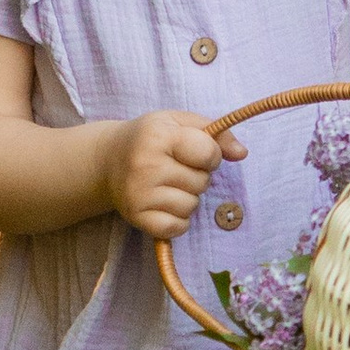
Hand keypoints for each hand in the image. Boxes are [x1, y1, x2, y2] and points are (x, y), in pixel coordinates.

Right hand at [107, 108, 232, 240]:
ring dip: (187, 198)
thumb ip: (216, 134)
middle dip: (197, 176)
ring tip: (168, 185)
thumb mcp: (180, 123)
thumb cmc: (150, 138)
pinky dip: (177, 219)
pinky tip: (164, 203)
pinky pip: (177, 227)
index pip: (209, 153)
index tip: (196, 152)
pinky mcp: (136, 217)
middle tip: (176, 168)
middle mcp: (146, 165)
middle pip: (201, 182)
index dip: (211, 154)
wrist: (107, 160)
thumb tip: (242, 153)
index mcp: (159, 136)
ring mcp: (139, 194)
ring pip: (191, 206)